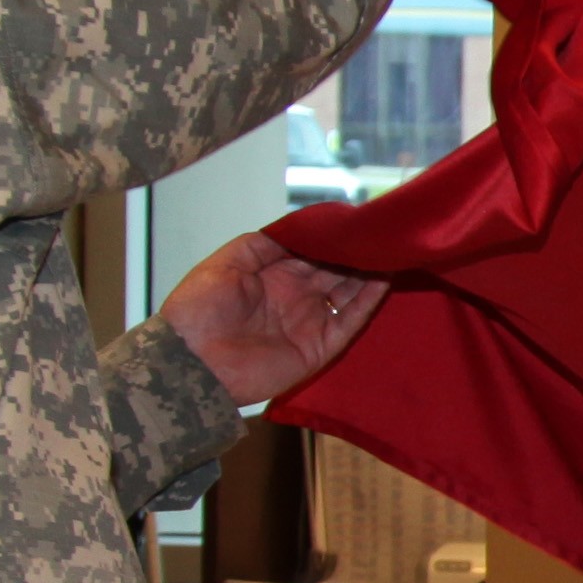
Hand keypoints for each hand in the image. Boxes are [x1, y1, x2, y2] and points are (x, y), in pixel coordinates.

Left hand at [167, 231, 390, 401]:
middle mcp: (295, 295)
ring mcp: (309, 321)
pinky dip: (368, 301)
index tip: (353, 219)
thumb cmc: (199, 309)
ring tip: (390, 250)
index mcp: (273, 275)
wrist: (192, 362)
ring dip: (368, 273)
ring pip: (348, 292)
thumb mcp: (225, 263)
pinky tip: (383, 278)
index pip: (312, 252)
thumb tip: (300, 229)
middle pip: (334, 270)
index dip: (332, 238)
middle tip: (380, 232)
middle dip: (355, 252)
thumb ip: (263, 244)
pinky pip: (350, 320)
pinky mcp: (320, 346)